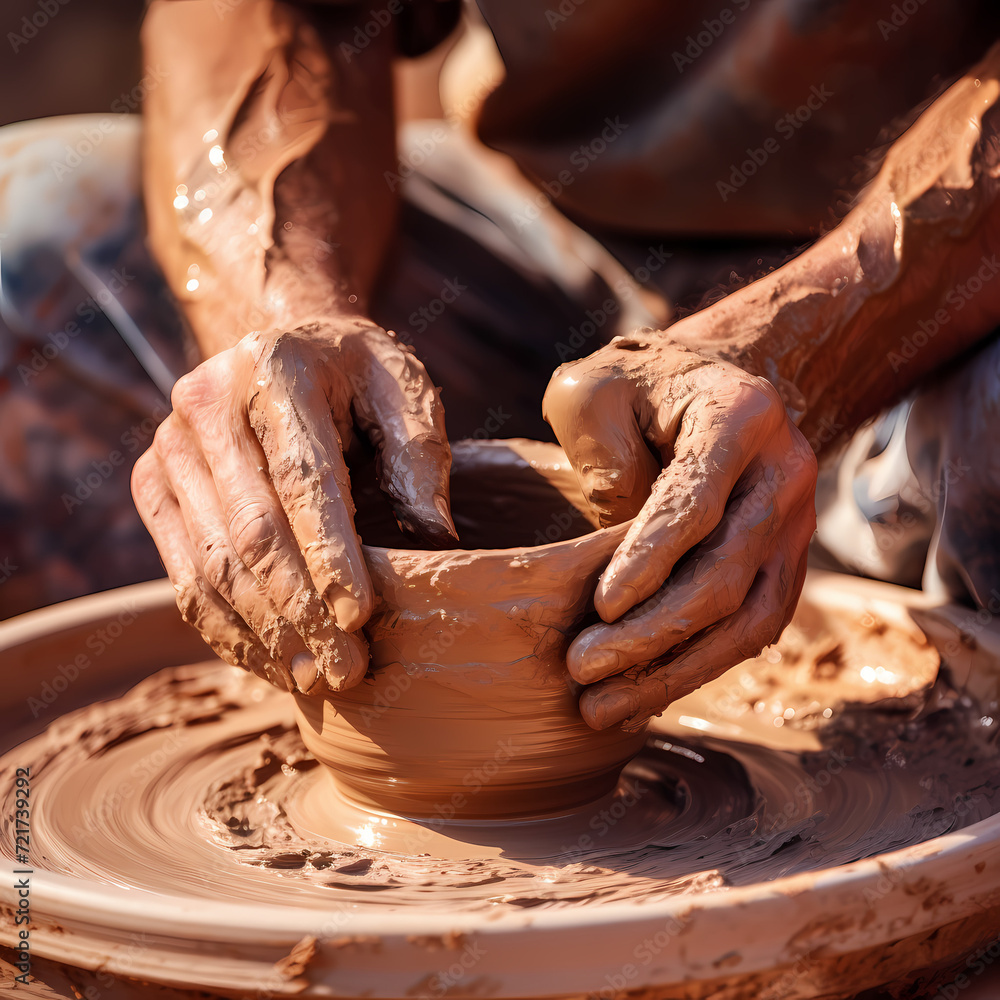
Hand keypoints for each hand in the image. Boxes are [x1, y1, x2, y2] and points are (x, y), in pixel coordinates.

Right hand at [132, 317, 454, 694]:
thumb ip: (420, 453)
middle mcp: (205, 405)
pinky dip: (228, 628)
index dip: (329, 554)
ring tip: (319, 680)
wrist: (279, 344)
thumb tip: (433, 540)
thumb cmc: (354, 372)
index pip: (301, 479)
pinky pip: (184, 574)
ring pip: (212, 564)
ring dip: (265, 633)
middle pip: (252, 532)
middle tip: (350, 668)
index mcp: (273, 369)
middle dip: (302, 612)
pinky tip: (274, 662)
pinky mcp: (153, 485)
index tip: (361, 617)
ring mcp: (169, 448)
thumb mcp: (402, 386)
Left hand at [542, 335, 816, 730]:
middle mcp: (784, 474)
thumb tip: (612, 546)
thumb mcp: (593, 389)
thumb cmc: (636, 387)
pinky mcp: (783, 564)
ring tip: (600, 706)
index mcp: (741, 417)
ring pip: (747, 619)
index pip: (696, 503)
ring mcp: (794, 525)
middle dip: (651, 631)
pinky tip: (640, 695)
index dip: (648, 561)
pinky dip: (696, 667)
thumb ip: (597, 452)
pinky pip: (750, 630)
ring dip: (673, 669)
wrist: (704, 388)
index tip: (598, 607)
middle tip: (579, 666)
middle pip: (726, 573)